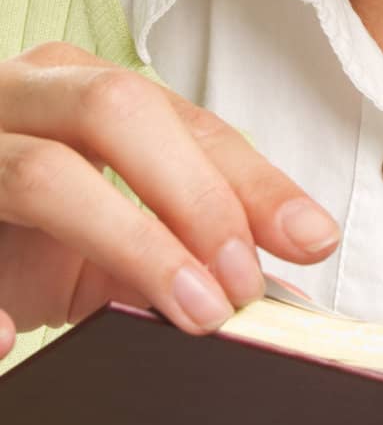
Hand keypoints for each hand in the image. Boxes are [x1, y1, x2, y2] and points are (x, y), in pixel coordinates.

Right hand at [0, 41, 340, 352]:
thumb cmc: (18, 230)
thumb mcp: (102, 226)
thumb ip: (179, 239)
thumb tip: (280, 286)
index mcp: (74, 85)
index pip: (180, 117)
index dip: (250, 179)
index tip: (310, 238)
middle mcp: (18, 96)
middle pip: (116, 110)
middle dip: (196, 196)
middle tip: (242, 283)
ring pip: (42, 171)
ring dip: (131, 242)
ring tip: (193, 309)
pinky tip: (8, 339)